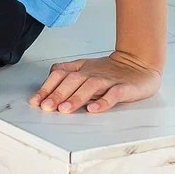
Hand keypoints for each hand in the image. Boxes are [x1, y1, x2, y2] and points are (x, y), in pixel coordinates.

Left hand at [28, 50, 161, 114]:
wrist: (139, 63)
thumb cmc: (109, 70)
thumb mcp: (84, 67)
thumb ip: (65, 71)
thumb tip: (45, 82)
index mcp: (80, 70)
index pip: (59, 75)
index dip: (46, 88)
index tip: (36, 101)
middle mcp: (92, 74)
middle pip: (72, 81)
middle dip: (58, 94)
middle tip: (47, 107)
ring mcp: (108, 81)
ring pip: (90, 87)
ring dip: (76, 98)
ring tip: (65, 109)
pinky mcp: (124, 88)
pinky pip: (113, 95)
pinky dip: (103, 102)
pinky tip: (93, 110)